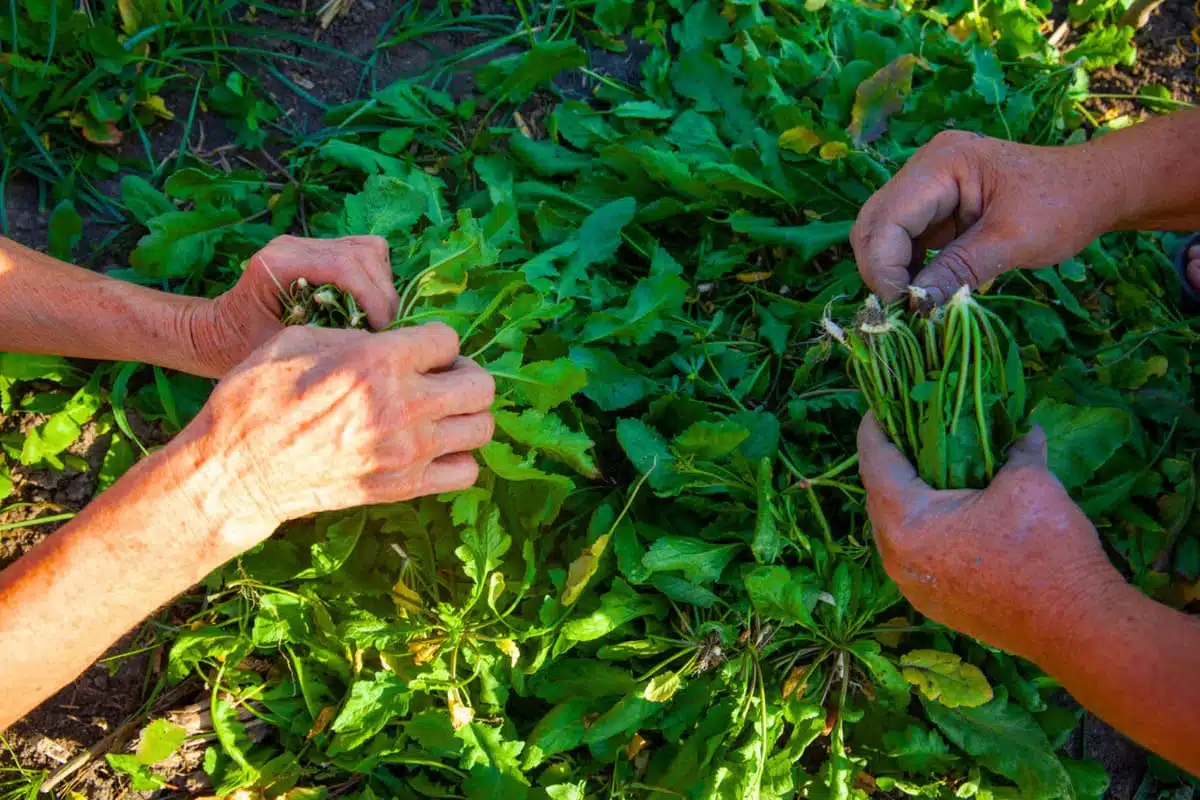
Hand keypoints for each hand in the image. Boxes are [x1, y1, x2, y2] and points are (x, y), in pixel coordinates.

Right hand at [173, 322, 493, 555]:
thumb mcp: (298, 340)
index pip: (449, 340)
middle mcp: (401, 407)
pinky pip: (466, 472)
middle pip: (481, 385)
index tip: (416, 350)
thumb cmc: (257, 397)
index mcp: (376, 362)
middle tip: (438, 378)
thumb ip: (356, 335)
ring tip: (438, 412)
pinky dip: (458, 457)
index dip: (433, 341)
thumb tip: (392, 339)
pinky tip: (433, 446)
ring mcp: (407, 452)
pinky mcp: (403, 487)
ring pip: (482, 428)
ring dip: (466, 415)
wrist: (238, 470)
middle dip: (464, 374)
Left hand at [189, 235, 400, 376]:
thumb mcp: (281, 349)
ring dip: (381, 285)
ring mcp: (305, 244)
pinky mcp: (316, 250)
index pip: (344, 266)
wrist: (217, 333)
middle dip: (382, 294)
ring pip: (368, 250)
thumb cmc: (241, 347)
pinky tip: (366, 306)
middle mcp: (292, 245)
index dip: (373, 297)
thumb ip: (323, 336)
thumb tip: (373, 339)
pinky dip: (373, 279)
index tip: (383, 330)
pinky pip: (362, 253)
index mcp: (278, 264)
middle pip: (363, 254)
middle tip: (385, 330)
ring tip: (377, 319)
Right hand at [850, 131, 1119, 303]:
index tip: (904, 308)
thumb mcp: (1012, 242)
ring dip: (891, 273)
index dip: (885, 267)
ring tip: (914, 305)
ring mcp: (928, 186)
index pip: (887, 219)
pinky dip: (907, 269)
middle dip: (880, 271)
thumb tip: (915, 307)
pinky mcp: (935, 206)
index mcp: (942, 163)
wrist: (1095, 189)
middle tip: (901, 312)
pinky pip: (904, 240)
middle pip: (874, 224)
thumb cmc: (1064, 206)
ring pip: (882, 234)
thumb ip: (958, 270)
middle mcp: (925, 168)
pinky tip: (924, 291)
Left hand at [856, 413, 1125, 661]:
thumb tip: (1025, 432)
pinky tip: (947, 511)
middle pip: (878, 497)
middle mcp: (897, 560)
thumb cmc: (1047, 550)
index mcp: (906, 523)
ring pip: (894, 529)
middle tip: (905, 432)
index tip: (877, 407)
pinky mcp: (935, 604)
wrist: (1079, 627)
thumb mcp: (1030, 482)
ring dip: (906, 497)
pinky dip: (922, 527)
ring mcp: (913, 588)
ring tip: (925, 469)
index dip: (874, 430)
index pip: (875, 463)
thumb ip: (1016, 451)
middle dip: (889, 462)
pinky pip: (913, 554)